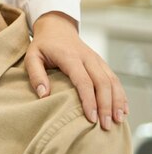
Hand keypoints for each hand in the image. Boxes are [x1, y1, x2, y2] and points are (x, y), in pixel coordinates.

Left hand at [24, 11, 127, 130]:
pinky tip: (123, 109)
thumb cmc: (43, 45)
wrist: (56, 28)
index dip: (89, 100)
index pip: (83, 80)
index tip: (91, 118)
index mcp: (69, 56)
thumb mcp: (32, 56)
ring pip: (112, 81)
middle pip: (102, 83)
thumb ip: (36, 75)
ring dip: (117, 101)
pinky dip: (121, 94)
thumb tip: (43, 95)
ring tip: (118, 120)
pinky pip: (114, 79)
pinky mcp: (101, 63)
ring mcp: (96, 59)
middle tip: (106, 126)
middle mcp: (87, 57)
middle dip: (106, 105)